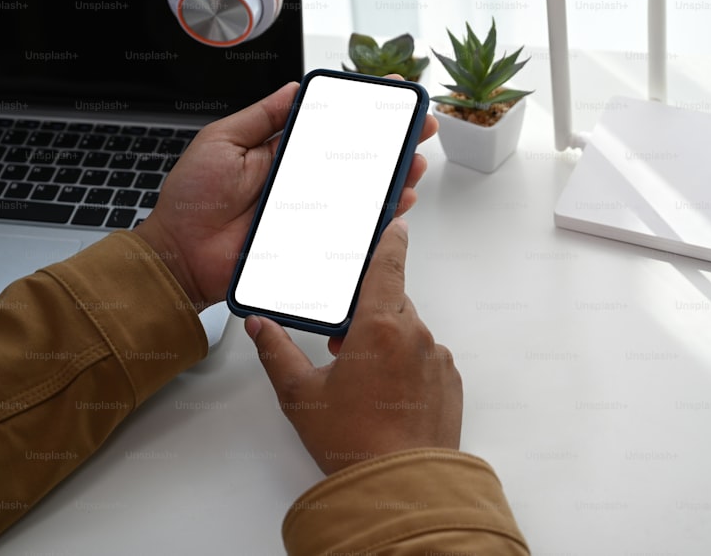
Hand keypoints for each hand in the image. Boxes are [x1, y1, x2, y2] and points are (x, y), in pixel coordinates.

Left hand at [134, 82, 437, 309]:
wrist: (180, 254)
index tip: (393, 92)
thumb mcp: (222, 142)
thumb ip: (261, 117)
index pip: (331, 127)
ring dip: (395, 177)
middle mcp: (303, 181)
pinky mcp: (313, 243)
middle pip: (358, 159)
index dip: (363, 111)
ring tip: (415, 162)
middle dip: (393, 142)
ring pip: (363, 194)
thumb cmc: (193, 200)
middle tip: (421, 126)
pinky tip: (398, 202)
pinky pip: (353, 231)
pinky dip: (380, 219)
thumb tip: (294, 89)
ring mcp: (311, 213)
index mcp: (284, 152)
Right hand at [245, 218, 462, 474]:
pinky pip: (426, 359)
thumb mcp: (300, 394)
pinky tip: (387, 396)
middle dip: (370, 314)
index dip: (391, 240)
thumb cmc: (354, 441)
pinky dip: (408, 366)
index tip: (395, 224)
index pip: (389, 265)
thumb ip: (276, 352)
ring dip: (388, 342)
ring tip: (363, 380)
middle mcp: (416, 336)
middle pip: (394, 303)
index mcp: (380, 326)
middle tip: (343, 345)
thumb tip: (260, 326)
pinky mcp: (450, 384)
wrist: (400, 486)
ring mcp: (437, 360)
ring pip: (409, 333)